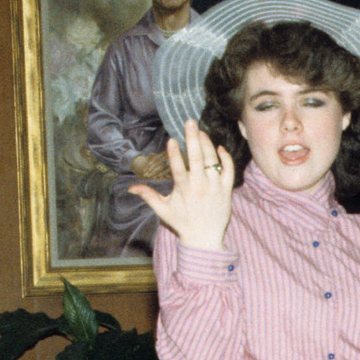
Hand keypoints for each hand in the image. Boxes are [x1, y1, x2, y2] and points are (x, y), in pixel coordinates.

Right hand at [128, 119, 232, 250]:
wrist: (205, 238)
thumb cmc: (182, 223)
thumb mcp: (162, 210)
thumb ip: (148, 195)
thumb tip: (130, 188)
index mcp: (184, 189)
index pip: (178, 168)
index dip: (175, 153)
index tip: (172, 139)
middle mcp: (200, 186)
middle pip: (198, 158)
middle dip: (193, 138)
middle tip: (190, 122)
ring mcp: (215, 187)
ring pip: (213, 160)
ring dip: (207, 144)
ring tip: (200, 132)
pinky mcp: (226, 190)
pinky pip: (229, 170)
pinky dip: (225, 158)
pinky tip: (219, 148)